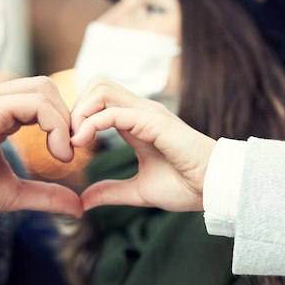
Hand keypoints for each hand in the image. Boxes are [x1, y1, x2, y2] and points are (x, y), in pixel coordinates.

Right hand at [0, 76, 82, 217]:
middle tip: (69, 152)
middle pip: (45, 87)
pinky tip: (56, 151)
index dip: (60, 121)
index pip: (39, 98)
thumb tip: (77, 207)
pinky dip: (55, 124)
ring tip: (62, 155)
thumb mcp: (15, 191)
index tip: (67, 153)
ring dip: (62, 122)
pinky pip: (36, 103)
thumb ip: (46, 194)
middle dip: (65, 117)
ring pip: (44, 90)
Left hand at [71, 79, 215, 211]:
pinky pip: (114, 112)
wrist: (214, 190)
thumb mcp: (137, 191)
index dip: (79, 117)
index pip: (99, 100)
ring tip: (75, 140)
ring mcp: (147, 113)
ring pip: (102, 89)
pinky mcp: (154, 122)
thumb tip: (84, 200)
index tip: (69, 145)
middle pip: (97, 85)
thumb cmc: (186, 186)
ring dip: (81, 112)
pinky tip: (82, 143)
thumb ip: (110, 192)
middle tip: (69, 140)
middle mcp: (140, 111)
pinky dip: (92, 124)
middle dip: (76, 108)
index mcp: (136, 122)